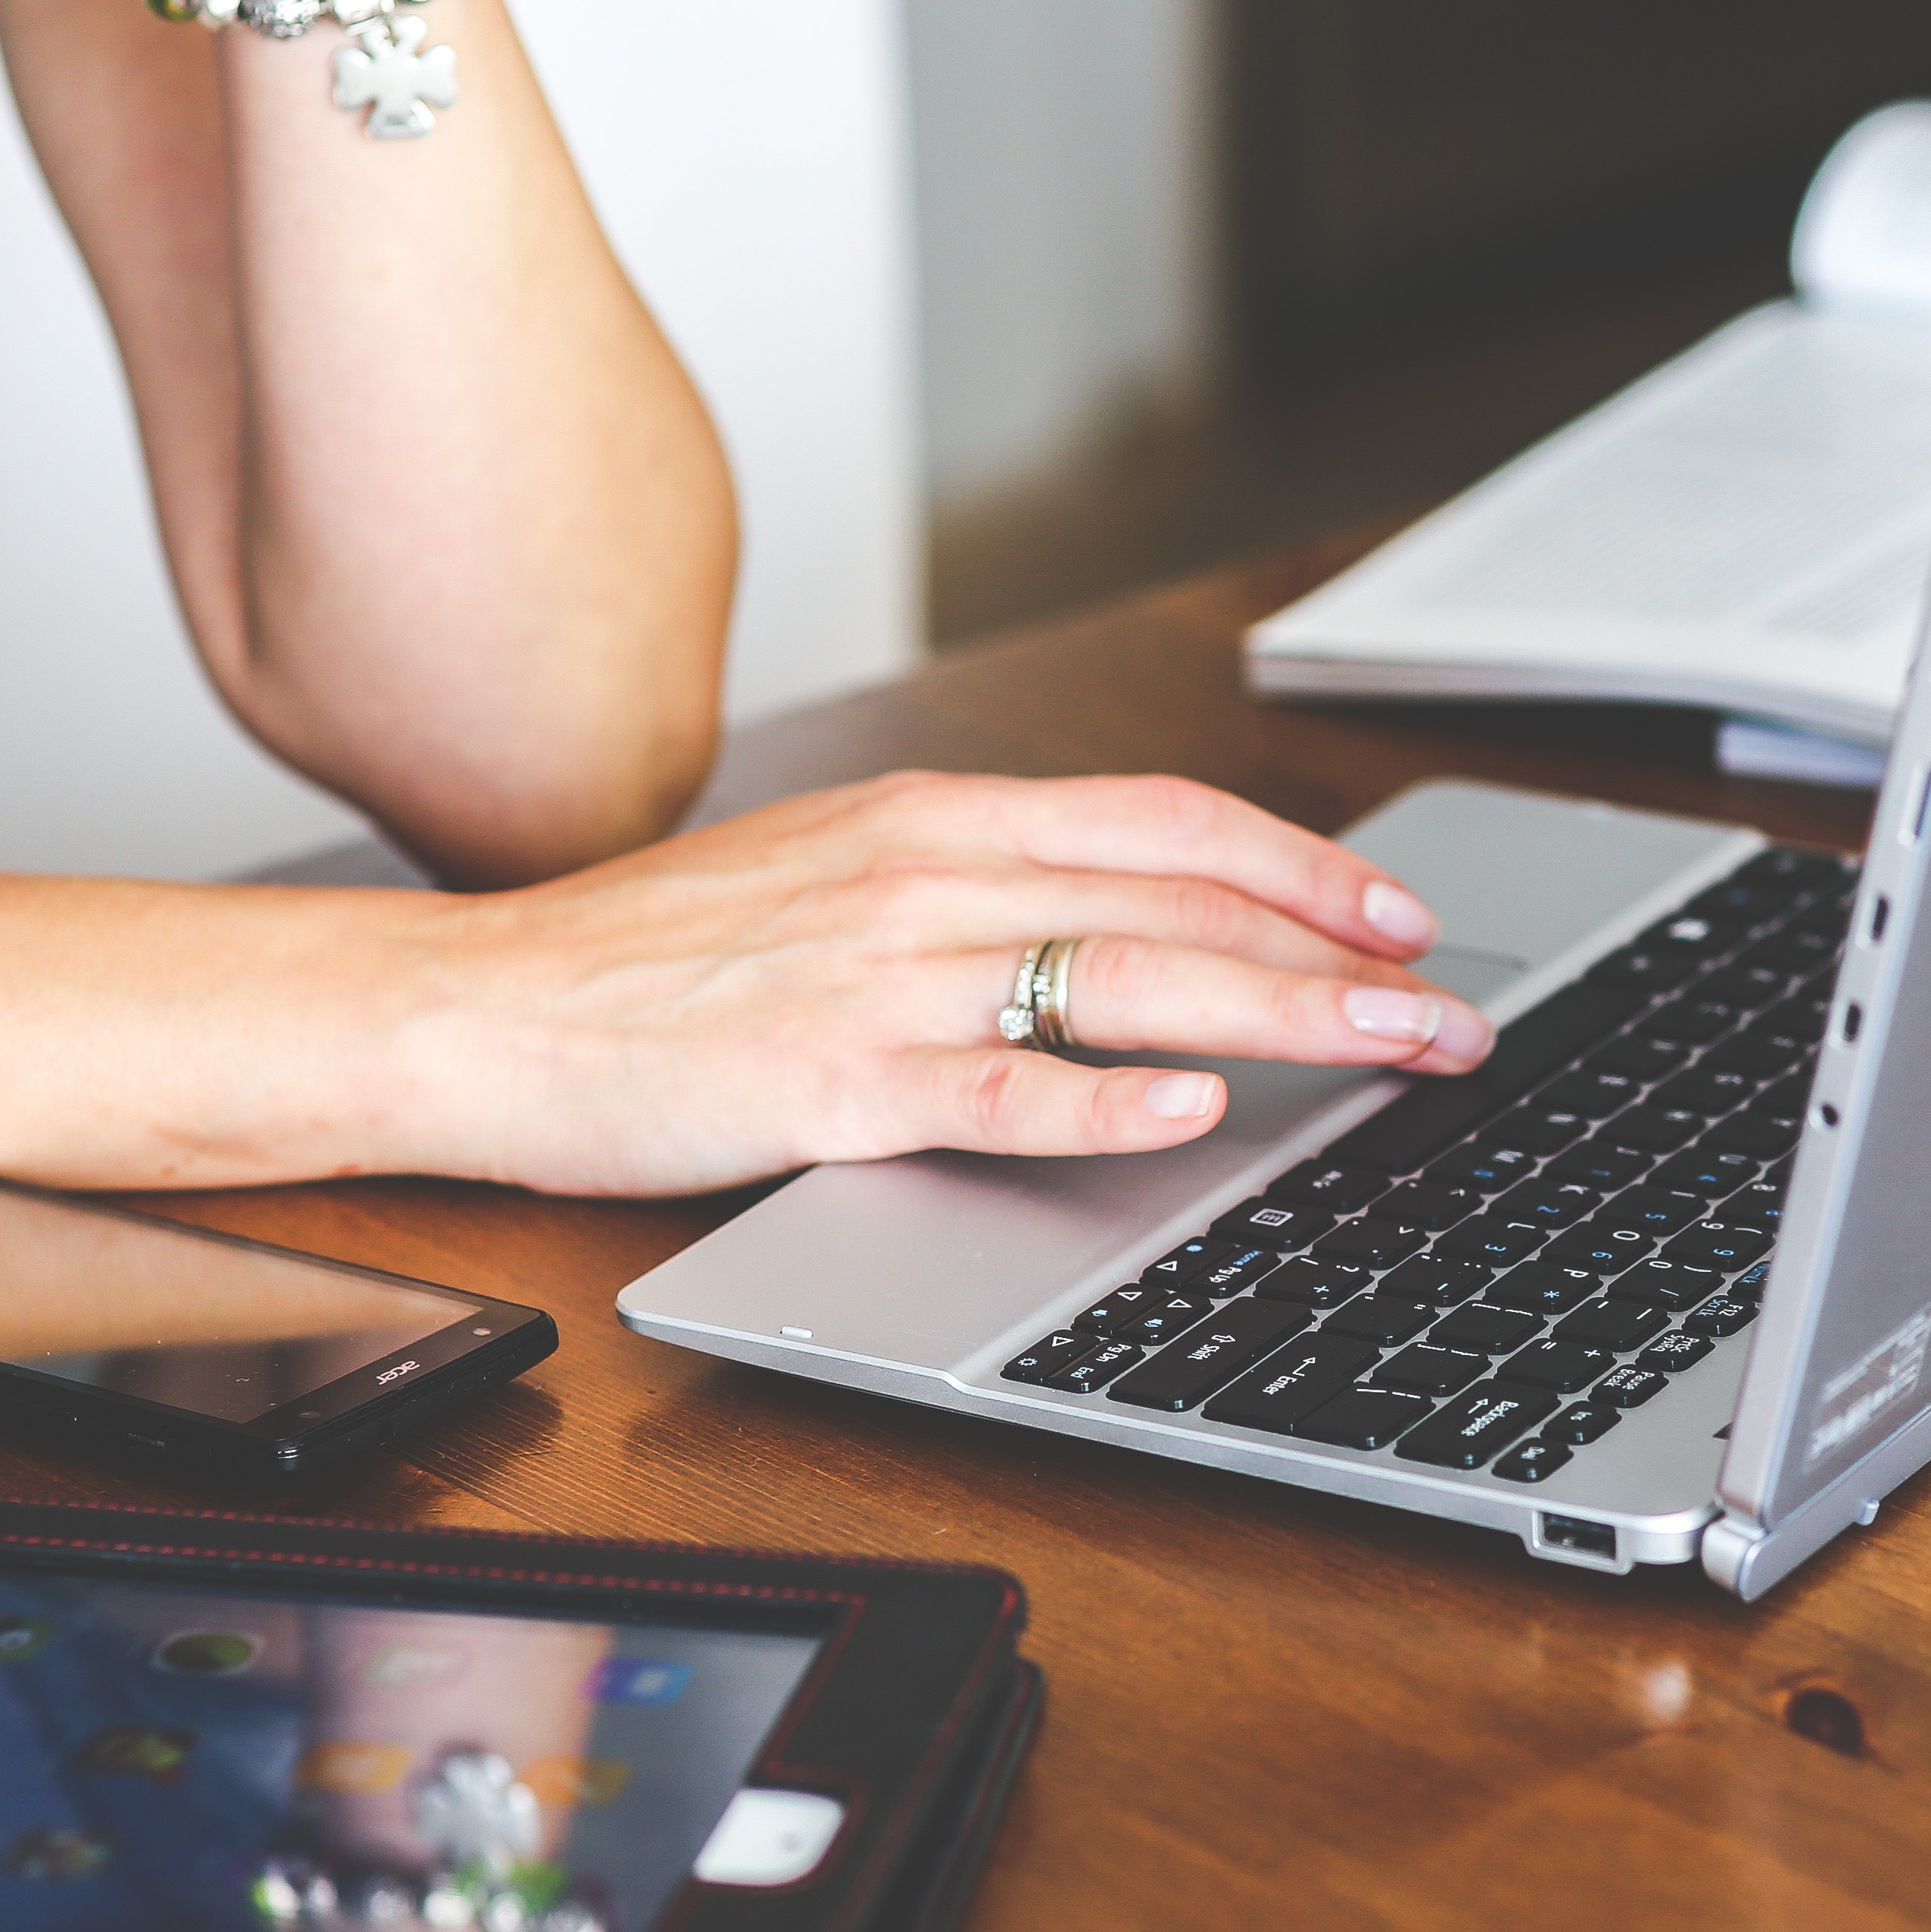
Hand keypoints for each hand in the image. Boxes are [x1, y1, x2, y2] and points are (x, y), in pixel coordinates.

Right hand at [389, 772, 1492, 1193]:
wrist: (478, 1007)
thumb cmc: (653, 961)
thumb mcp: (835, 879)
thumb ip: (976, 892)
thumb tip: (1121, 926)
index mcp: (936, 820)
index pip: (1168, 822)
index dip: (1303, 867)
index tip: (1400, 917)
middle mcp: (928, 876)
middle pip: (1183, 901)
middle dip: (1342, 959)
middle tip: (1452, 1014)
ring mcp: (882, 977)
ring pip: (1127, 978)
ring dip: (1283, 1018)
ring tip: (1391, 1051)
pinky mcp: (830, 1081)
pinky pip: (993, 1086)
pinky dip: (1102, 1098)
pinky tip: (1191, 1111)